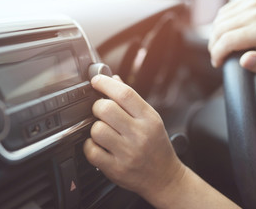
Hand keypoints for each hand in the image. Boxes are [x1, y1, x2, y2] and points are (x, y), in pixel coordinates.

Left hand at [83, 75, 184, 205]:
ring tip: (102, 131)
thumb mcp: (151, 119)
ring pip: (97, 129)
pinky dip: (90, 146)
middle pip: (106, 109)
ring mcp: (128, 153)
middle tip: (100, 111)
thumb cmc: (156, 146)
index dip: (105, 83)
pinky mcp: (116, 169)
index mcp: (149, 118)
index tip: (96, 81)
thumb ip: (131, 99)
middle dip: (97, 106)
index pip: (124, 93)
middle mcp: (139, 134)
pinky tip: (99, 146)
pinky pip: (91, 151)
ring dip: (95, 128)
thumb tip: (113, 79)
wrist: (165, 178)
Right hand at [209, 0, 255, 72]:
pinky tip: (224, 34)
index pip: (228, 40)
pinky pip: (223, 13)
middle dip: (214, 46)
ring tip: (219, 47)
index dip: (217, 53)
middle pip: (220, 30)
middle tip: (217, 56)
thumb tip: (245, 60)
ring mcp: (254, 4)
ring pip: (218, 21)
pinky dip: (219, 25)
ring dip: (214, 36)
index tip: (217, 63)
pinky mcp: (249, 0)